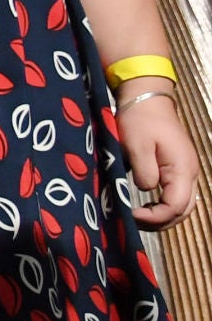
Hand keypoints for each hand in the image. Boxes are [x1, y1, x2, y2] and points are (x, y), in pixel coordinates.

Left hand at [117, 80, 198, 228]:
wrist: (147, 98)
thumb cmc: (140, 119)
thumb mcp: (137, 145)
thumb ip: (144, 171)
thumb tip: (146, 189)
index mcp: (181, 169)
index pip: (176, 206)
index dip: (155, 217)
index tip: (133, 214)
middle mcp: (189, 173)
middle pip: (183, 210)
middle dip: (160, 222)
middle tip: (134, 222)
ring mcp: (185, 171)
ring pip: (181, 205)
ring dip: (162, 216)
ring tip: (138, 218)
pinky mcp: (176, 168)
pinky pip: (175, 194)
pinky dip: (163, 206)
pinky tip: (145, 207)